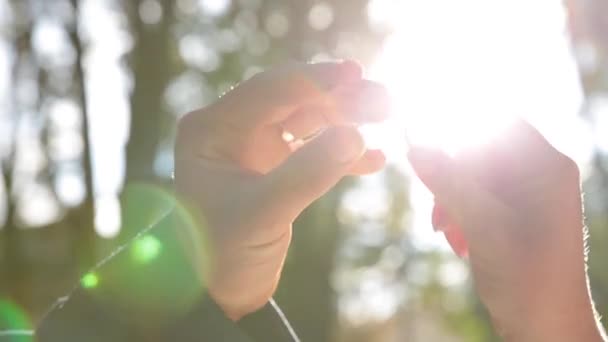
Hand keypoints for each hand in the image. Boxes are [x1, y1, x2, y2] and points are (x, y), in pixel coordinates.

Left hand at [174, 61, 389, 319]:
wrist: (216, 293)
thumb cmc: (221, 254)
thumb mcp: (262, 214)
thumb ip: (306, 175)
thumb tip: (357, 135)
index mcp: (213, 129)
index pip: (271, 91)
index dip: (316, 80)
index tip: (356, 74)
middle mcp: (232, 131)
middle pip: (295, 101)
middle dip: (340, 98)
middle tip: (385, 100)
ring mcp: (255, 149)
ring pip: (308, 121)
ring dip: (346, 118)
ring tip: (387, 114)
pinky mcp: (274, 171)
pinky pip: (313, 152)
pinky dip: (342, 154)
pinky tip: (375, 159)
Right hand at [408, 121, 604, 340]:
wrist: (546, 329)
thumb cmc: (529, 281)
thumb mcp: (485, 228)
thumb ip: (450, 183)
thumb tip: (415, 147)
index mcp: (546, 167)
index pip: (497, 120)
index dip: (457, 123)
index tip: (419, 133)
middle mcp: (539, 173)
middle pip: (480, 149)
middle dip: (451, 175)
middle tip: (437, 211)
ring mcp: (526, 193)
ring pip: (472, 173)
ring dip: (451, 196)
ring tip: (445, 231)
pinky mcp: (512, 213)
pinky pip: (475, 195)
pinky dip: (458, 211)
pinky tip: (456, 239)